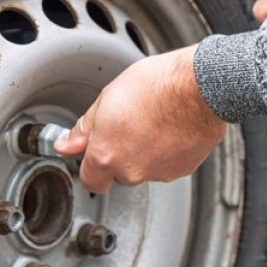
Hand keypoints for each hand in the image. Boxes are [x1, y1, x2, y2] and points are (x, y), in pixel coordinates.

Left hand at [53, 45, 226, 193]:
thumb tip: (66, 144)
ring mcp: (159, 173)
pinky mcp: (183, 169)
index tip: (95, 150)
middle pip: (119, 172)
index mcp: (107, 155)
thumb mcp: (107, 98)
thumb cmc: (157, 86)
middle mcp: (132, 171)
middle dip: (121, 152)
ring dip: (146, 150)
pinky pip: (168, 164)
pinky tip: (171, 126)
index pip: (90, 180)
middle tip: (129, 123)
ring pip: (145, 167)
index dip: (92, 165)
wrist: (200, 86)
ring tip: (154, 119)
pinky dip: (168, 150)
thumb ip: (84, 128)